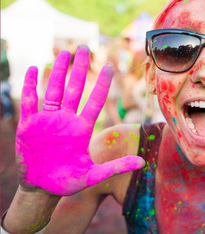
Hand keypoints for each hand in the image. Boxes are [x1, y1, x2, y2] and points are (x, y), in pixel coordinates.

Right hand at [16, 46, 144, 195]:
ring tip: (64, 53)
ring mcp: (47, 120)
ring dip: (57, 72)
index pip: (94, 101)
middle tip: (85, 49)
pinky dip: (30, 86)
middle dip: (80, 69)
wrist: (42, 188)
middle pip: (75, 89)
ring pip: (53, 91)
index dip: (102, 85)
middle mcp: (66, 120)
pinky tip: (33, 70)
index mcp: (82, 129)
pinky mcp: (29, 125)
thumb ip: (116, 167)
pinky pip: (29, 102)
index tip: (110, 67)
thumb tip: (143, 162)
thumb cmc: (67, 182)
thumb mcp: (93, 176)